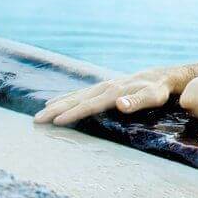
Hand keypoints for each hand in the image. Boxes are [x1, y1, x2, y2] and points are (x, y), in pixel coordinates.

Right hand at [33, 68, 176, 124]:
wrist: (160, 76)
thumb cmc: (158, 90)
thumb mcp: (153, 97)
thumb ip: (137, 102)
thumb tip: (119, 104)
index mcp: (114, 92)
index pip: (89, 105)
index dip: (73, 113)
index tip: (55, 121)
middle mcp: (105, 87)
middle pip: (76, 99)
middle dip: (56, 110)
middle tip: (36, 120)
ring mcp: (103, 86)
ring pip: (76, 95)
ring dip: (57, 104)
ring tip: (40, 112)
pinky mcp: (103, 87)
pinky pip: (80, 93)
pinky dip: (66, 97)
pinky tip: (57, 101)